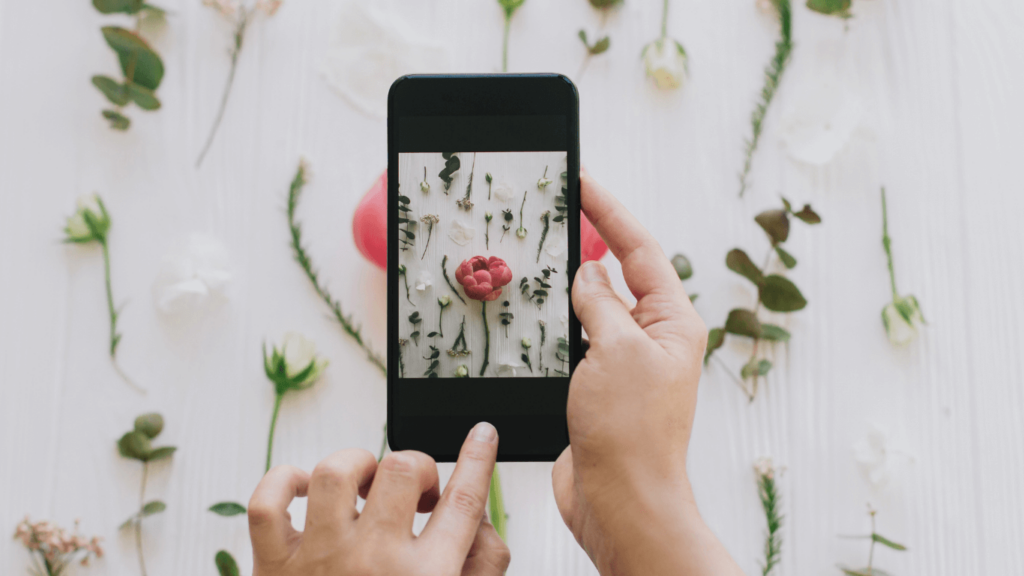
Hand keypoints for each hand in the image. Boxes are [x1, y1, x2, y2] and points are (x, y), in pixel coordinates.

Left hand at [249, 422, 509, 575]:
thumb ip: (481, 568)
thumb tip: (478, 523)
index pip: (463, 501)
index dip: (477, 459)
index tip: (481, 435)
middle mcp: (374, 563)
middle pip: (403, 471)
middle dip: (417, 467)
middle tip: (416, 491)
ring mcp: (320, 560)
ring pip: (336, 472)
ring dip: (357, 464)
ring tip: (365, 483)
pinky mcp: (274, 566)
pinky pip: (268, 502)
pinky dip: (282, 483)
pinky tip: (304, 489)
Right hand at [552, 172, 742, 574]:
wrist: (620, 503)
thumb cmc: (631, 433)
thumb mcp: (614, 349)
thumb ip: (599, 302)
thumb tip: (590, 272)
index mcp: (673, 323)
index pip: (640, 250)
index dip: (610, 211)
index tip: (583, 180)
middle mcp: (653, 340)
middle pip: (619, 275)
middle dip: (590, 242)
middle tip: (556, 210)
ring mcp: (625, 366)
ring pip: (594, 310)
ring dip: (569, 289)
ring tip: (540, 261)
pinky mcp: (599, 390)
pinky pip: (576, 343)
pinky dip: (557, 327)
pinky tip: (535, 318)